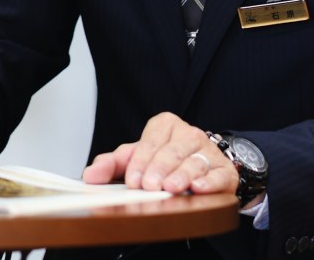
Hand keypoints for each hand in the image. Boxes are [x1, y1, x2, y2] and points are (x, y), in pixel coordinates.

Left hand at [81, 112, 236, 195]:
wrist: (200, 168)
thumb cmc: (163, 161)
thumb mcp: (135, 159)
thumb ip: (111, 164)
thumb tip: (89, 175)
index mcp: (165, 125)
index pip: (150, 142)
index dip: (141, 162)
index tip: (133, 180)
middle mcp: (188, 134)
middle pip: (172, 151)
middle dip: (159, 169)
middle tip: (150, 186)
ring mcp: (208, 151)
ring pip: (194, 161)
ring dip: (182, 175)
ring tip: (172, 187)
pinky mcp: (224, 170)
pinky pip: (218, 174)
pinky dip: (209, 182)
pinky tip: (199, 187)